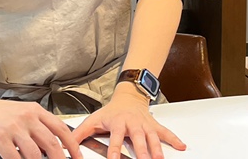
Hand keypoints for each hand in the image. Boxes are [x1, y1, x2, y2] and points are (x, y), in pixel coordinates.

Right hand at [0, 92, 81, 158]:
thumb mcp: (21, 113)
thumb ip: (36, 126)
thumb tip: (51, 145)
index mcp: (36, 110)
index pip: (61, 128)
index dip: (73, 144)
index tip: (78, 156)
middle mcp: (28, 117)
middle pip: (51, 142)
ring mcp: (13, 127)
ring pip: (34, 152)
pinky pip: (14, 156)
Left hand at [68, 84, 185, 158]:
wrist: (128, 96)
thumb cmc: (111, 111)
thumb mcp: (94, 119)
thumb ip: (79, 134)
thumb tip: (66, 147)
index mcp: (118, 122)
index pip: (116, 138)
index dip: (114, 149)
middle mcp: (133, 123)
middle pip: (138, 138)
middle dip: (141, 151)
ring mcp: (145, 125)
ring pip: (152, 137)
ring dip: (157, 148)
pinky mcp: (154, 125)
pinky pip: (165, 133)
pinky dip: (174, 139)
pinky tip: (181, 146)